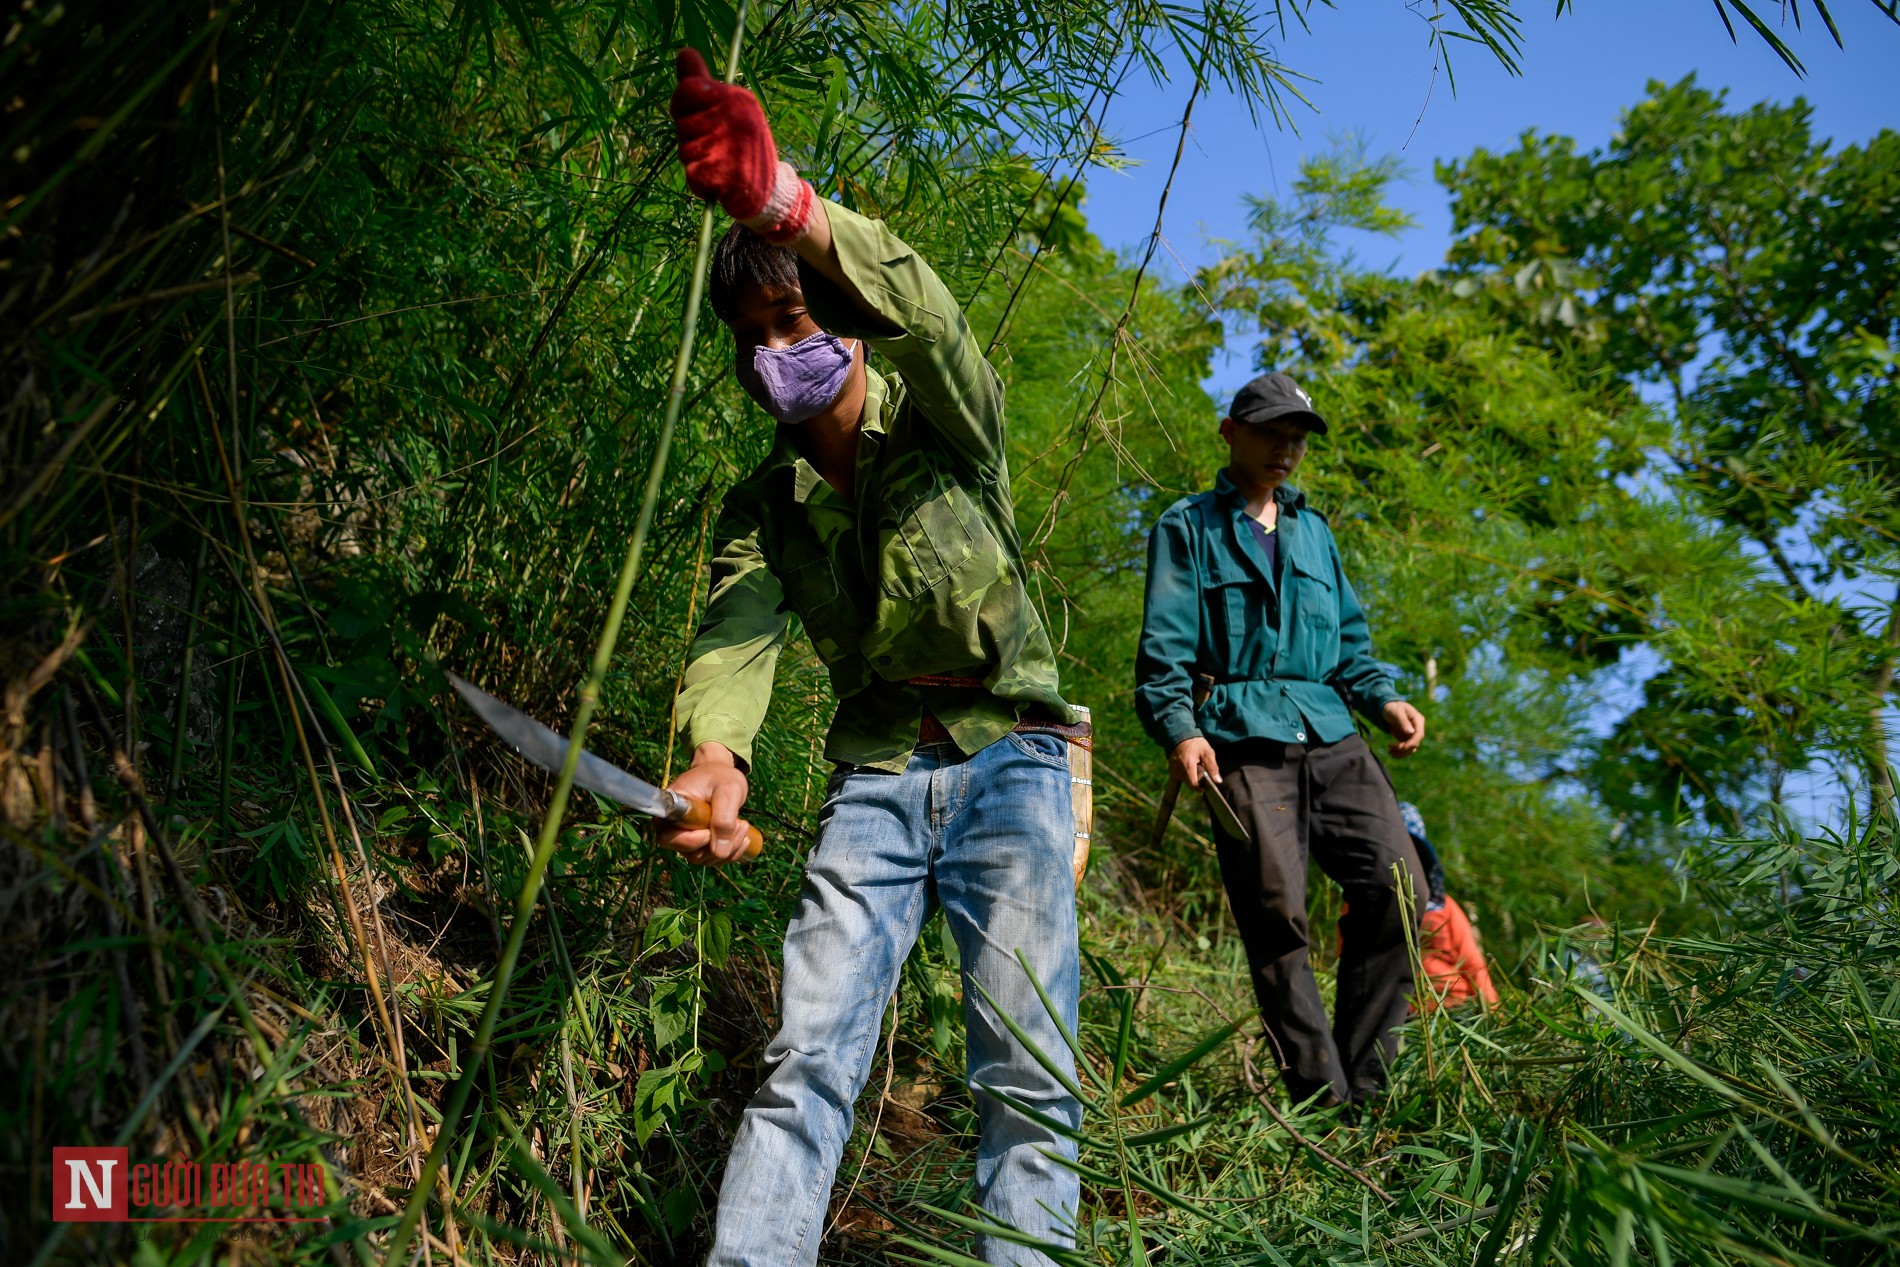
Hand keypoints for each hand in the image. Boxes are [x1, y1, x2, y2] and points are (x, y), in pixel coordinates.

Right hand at [658, 743, 753, 865]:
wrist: (721, 776)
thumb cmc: (720, 777)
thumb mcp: (728, 791)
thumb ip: (724, 819)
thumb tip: (720, 852)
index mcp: (671, 810)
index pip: (667, 837)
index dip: (690, 841)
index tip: (710, 831)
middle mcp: (673, 828)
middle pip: (690, 853)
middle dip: (718, 846)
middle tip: (741, 824)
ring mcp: (687, 838)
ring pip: (704, 858)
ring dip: (730, 849)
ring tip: (744, 825)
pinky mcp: (700, 844)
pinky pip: (714, 858)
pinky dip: (732, 852)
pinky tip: (744, 837)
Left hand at [670, 48, 779, 221]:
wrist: (770, 191)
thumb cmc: (743, 146)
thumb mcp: (729, 107)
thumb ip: (702, 83)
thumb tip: (684, 51)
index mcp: (739, 99)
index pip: (688, 90)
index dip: (683, 105)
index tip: (694, 115)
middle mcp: (738, 119)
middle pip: (682, 122)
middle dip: (689, 136)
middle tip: (713, 146)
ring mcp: (731, 148)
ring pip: (686, 150)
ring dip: (695, 160)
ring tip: (718, 163)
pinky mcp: (723, 176)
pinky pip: (692, 174)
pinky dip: (699, 181)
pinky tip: (716, 180)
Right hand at [1169, 736, 1221, 788]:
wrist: (1180, 735)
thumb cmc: (1196, 744)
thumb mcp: (1207, 752)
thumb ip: (1212, 767)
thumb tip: (1218, 781)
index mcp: (1188, 767)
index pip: (1194, 785)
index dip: (1201, 787)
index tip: (1205, 784)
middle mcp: (1178, 771)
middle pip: (1189, 784)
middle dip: (1197, 781)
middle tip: (1201, 770)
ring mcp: (1173, 770)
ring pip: (1185, 781)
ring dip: (1191, 777)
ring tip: (1195, 766)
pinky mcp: (1171, 770)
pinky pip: (1180, 777)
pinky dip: (1186, 775)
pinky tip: (1189, 766)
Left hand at [1381, 700, 1425, 757]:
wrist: (1387, 709)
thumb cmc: (1393, 708)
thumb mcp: (1397, 712)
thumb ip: (1403, 721)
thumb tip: (1411, 733)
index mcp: (1418, 720)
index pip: (1419, 734)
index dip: (1412, 743)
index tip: (1401, 747)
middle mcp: (1417, 728)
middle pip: (1415, 743)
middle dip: (1404, 748)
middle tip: (1390, 748)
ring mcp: (1412, 734)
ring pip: (1411, 748)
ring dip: (1401, 752)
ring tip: (1389, 752)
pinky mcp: (1407, 738)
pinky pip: (1406, 748)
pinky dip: (1399, 752)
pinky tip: (1391, 752)